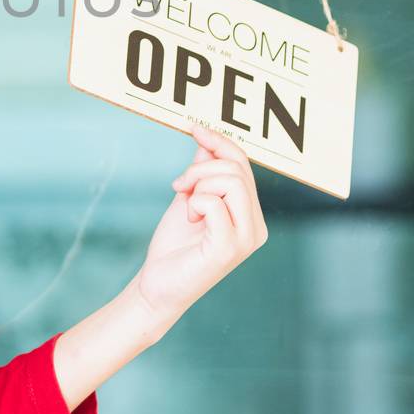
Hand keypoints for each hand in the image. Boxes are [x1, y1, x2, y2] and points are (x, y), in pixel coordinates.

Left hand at [133, 121, 269, 330]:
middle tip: (179, 186)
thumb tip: (207, 141)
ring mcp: (246, 239)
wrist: (157, 285)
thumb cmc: (175, 246)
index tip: (194, 128)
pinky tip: (189, 218)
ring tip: (185, 205)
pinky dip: (195, 203)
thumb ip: (203, 172)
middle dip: (200, 170)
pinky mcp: (229, 249)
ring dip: (198, 185)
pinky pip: (215, 203)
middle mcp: (256, 227)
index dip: (219, 142)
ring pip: (231, 182)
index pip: (244, 166)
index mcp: (250, 215)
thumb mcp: (189, 199)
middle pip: (237, 170)